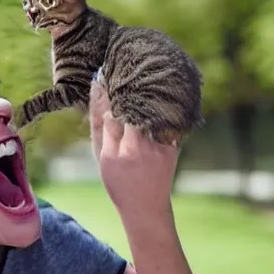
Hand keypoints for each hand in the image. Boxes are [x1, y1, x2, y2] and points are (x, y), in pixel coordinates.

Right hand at [89, 81, 179, 219]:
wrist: (147, 206)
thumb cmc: (119, 183)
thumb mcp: (103, 157)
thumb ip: (101, 127)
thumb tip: (99, 96)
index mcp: (124, 148)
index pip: (116, 109)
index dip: (110, 89)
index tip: (103, 72)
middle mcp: (144, 145)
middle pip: (136, 105)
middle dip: (128, 85)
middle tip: (120, 67)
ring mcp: (162, 144)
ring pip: (153, 110)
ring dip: (144, 91)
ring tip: (136, 75)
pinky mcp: (174, 144)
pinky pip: (167, 118)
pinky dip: (159, 105)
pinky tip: (153, 93)